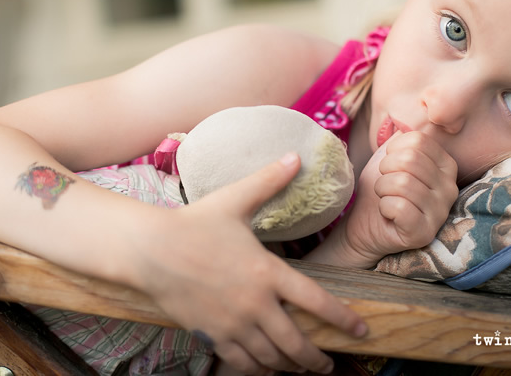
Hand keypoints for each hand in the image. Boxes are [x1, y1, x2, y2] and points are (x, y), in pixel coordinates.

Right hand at [126, 153, 366, 374]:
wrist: (149, 250)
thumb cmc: (194, 223)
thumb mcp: (235, 199)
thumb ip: (269, 181)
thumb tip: (294, 155)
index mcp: (267, 271)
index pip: (317, 302)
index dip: (343, 320)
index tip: (361, 331)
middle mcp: (255, 303)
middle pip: (296, 343)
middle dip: (317, 359)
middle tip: (329, 365)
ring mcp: (232, 324)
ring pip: (271, 358)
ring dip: (291, 367)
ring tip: (302, 369)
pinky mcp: (211, 335)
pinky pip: (241, 363)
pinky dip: (258, 370)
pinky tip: (266, 370)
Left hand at [311, 131, 457, 268]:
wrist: (364, 222)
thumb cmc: (382, 186)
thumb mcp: (392, 154)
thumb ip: (406, 136)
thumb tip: (421, 110)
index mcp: (446, 165)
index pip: (418, 140)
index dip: (393, 151)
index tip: (390, 166)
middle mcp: (450, 188)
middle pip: (410, 160)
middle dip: (385, 170)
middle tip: (384, 184)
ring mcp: (440, 213)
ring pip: (402, 183)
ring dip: (382, 189)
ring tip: (385, 198)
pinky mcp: (425, 233)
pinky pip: (399, 207)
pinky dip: (384, 207)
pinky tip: (388, 214)